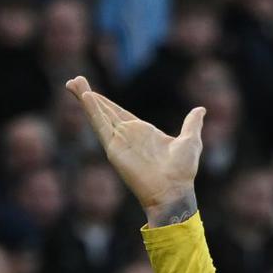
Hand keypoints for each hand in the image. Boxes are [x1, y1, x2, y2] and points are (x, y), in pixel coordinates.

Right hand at [66, 76, 203, 219]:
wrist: (174, 191)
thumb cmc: (182, 171)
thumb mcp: (190, 140)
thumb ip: (191, 124)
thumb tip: (200, 110)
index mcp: (142, 133)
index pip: (118, 113)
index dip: (104, 102)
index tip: (90, 91)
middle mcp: (127, 136)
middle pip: (103, 111)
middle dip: (89, 96)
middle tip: (74, 81)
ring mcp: (119, 142)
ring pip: (98, 115)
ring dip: (86, 99)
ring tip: (72, 83)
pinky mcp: (114, 149)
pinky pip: (101, 126)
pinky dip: (93, 112)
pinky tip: (85, 97)